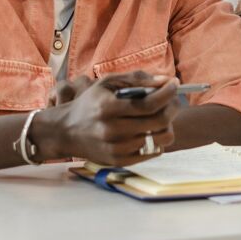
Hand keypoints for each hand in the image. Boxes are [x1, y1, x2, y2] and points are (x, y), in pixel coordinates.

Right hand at [34, 71, 179, 163]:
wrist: (66, 131)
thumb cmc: (90, 103)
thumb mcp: (107, 83)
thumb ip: (136, 78)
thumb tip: (164, 80)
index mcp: (108, 108)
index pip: (149, 103)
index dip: (168, 93)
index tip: (174, 84)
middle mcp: (112, 130)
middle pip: (159, 121)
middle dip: (172, 108)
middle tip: (172, 101)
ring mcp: (116, 148)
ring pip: (160, 138)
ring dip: (167, 125)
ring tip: (161, 116)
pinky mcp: (119, 161)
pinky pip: (153, 152)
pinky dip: (157, 140)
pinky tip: (150, 130)